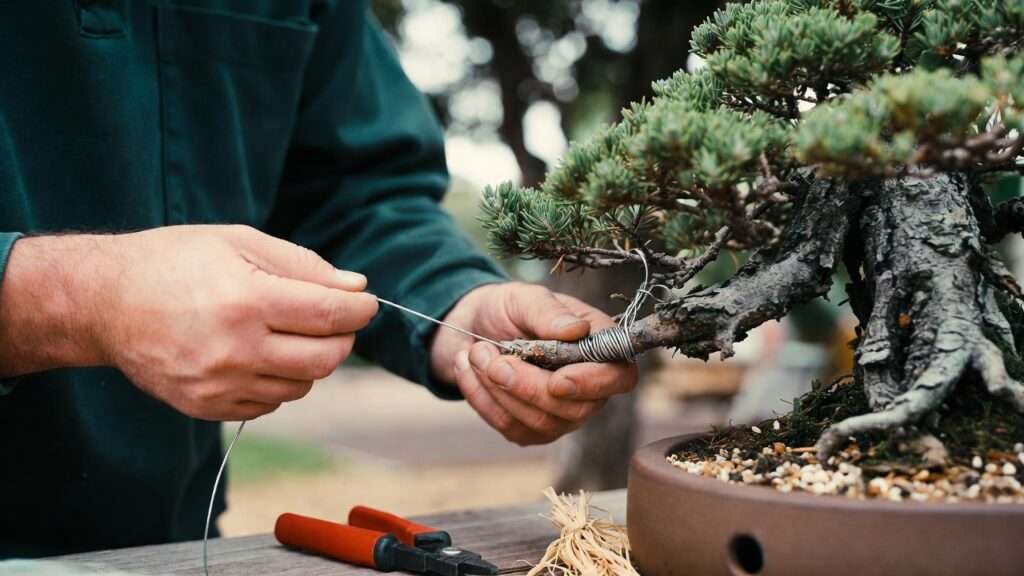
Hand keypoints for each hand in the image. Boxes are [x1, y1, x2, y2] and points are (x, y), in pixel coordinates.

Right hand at [0, 226, 377, 419]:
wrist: (104, 302)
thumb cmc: (175, 261)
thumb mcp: (239, 241)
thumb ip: (303, 265)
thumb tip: (356, 287)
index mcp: (246, 300)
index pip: (330, 316)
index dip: (359, 310)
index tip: (365, 303)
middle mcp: (233, 348)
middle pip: (324, 360)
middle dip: (343, 339)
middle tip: (336, 321)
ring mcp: (218, 384)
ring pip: (300, 386)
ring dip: (310, 362)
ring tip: (289, 334)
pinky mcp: (205, 407)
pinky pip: (268, 404)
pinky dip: (277, 382)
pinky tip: (259, 355)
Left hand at [431, 282, 637, 444]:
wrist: (470, 328)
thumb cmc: (507, 309)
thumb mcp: (523, 298)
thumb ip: (547, 312)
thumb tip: (576, 330)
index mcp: (597, 347)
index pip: (620, 377)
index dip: (594, 384)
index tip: (558, 379)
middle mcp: (587, 386)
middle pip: (576, 409)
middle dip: (528, 386)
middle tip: (489, 354)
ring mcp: (560, 413)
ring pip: (540, 422)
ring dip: (498, 388)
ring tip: (476, 353)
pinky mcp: (530, 430)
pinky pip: (510, 427)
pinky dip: (482, 398)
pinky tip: (471, 372)